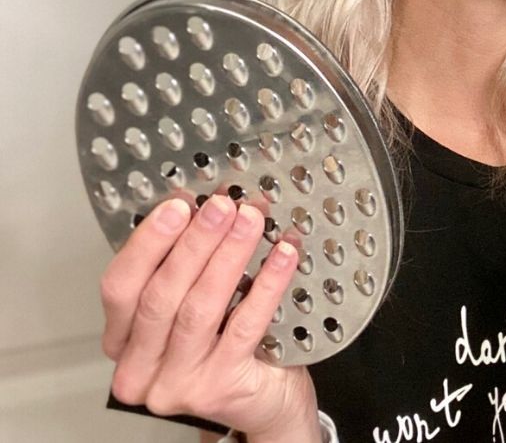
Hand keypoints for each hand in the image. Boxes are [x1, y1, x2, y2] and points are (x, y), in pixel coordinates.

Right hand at [101, 196, 320, 441]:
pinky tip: (282, 256)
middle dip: (193, 243)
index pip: (120, 287)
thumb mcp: (190, 311)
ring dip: (227, 256)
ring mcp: (179, 382)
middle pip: (160, 295)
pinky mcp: (221, 386)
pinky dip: (266, 285)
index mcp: (123, 343)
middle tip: (221, 205)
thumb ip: (184, 271)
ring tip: (250, 220)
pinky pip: (245, 325)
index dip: (148, 243)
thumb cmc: (226, 352)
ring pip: (199, 309)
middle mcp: (141, 369)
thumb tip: (202, 207)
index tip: (178, 204)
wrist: (264, 403)